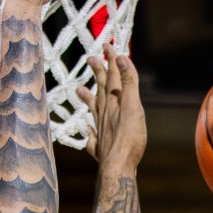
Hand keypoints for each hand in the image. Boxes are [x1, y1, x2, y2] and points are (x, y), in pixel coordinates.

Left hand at [78, 52, 145, 171]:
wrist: (117, 168)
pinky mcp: (100, 148)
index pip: (112, 76)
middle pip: (100, 90)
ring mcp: (100, 131)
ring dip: (88, 98)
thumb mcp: (133, 106)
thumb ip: (128, 83)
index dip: (110, 60)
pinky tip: (85, 129)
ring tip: (79, 89)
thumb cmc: (128, 139)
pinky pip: (91, 136)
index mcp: (113, 103)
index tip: (106, 45)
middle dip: (98, 73)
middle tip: (91, 58)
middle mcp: (104, 114)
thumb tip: (120, 58)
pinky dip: (88, 130)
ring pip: (93, 110)